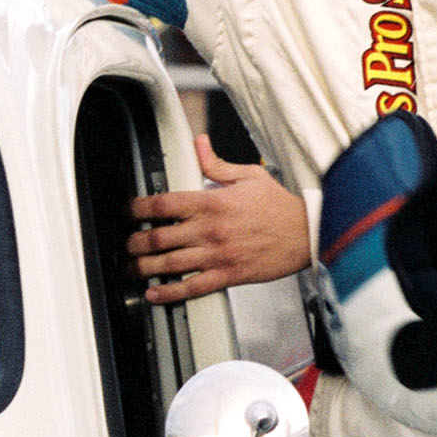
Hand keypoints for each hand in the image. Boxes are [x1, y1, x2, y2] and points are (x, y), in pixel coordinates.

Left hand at [128, 137, 310, 302]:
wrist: (307, 233)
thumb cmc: (281, 206)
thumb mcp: (249, 175)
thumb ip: (217, 163)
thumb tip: (199, 143)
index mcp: (212, 202)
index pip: (164, 204)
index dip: (138, 208)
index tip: (130, 211)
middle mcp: (210, 229)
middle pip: (159, 237)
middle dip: (135, 242)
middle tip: (128, 244)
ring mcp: (218, 254)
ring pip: (169, 264)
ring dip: (144, 268)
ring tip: (133, 268)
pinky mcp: (228, 275)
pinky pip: (192, 287)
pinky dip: (170, 292)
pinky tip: (155, 293)